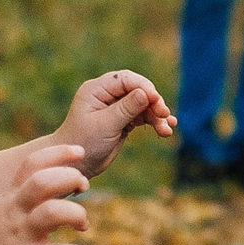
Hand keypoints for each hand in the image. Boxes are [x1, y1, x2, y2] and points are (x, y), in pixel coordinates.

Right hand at [0, 145, 89, 244]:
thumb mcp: (3, 208)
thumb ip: (27, 196)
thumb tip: (61, 187)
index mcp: (11, 197)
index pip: (33, 163)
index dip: (59, 153)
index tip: (79, 151)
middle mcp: (16, 212)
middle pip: (44, 181)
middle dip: (70, 177)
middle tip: (82, 188)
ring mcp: (21, 236)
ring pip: (53, 212)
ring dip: (76, 214)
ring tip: (81, 225)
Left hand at [55, 70, 176, 174]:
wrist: (76, 165)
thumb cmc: (83, 143)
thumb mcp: (105, 125)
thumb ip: (126, 108)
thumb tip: (146, 93)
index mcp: (96, 89)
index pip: (125, 80)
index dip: (144, 87)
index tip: (157, 101)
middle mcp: (106, 94)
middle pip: (137, 89)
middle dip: (153, 102)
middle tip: (164, 115)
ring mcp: (116, 106)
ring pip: (143, 104)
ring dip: (157, 115)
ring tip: (167, 129)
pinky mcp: (123, 119)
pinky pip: (143, 116)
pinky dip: (154, 122)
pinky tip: (165, 130)